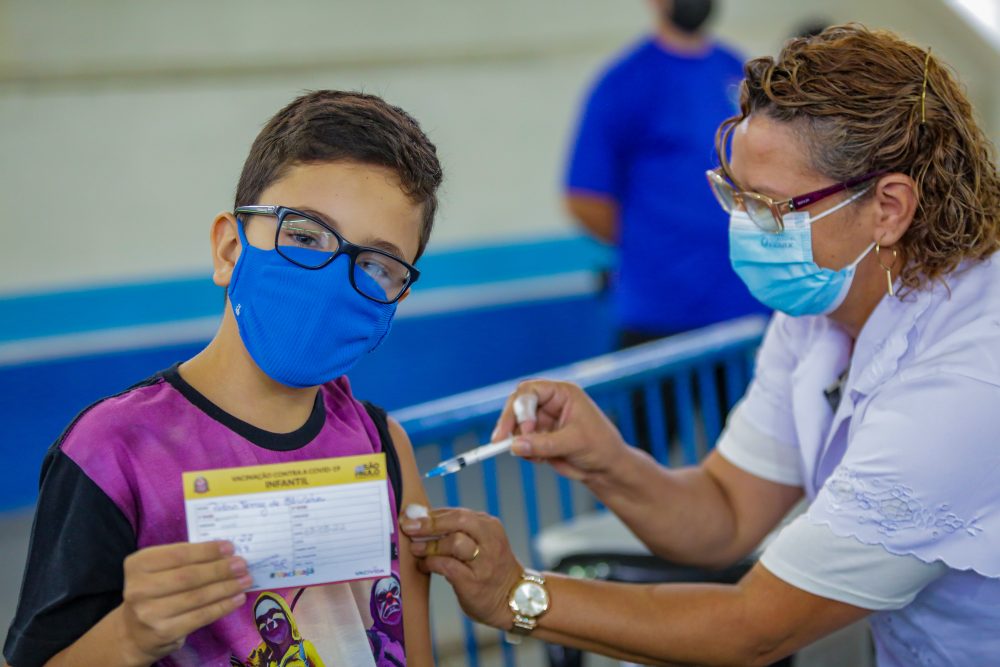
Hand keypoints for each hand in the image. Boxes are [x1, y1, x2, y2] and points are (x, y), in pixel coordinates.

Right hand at [118, 541, 251, 663]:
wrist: (134, 633)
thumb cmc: (154, 592)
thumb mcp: (158, 570)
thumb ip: (184, 559)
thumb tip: (225, 552)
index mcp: (138, 565)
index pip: (178, 554)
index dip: (207, 551)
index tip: (230, 547)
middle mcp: (139, 589)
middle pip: (189, 576)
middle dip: (220, 569)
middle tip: (242, 564)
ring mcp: (150, 613)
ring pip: (198, 597)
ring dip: (226, 587)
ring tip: (245, 580)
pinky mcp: (164, 632)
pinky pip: (201, 616)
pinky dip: (223, 606)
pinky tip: (237, 598)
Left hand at [402, 507, 522, 629]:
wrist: (513, 600)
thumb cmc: (490, 569)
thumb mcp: (483, 543)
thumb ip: (458, 531)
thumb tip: (421, 520)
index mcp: (490, 526)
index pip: (458, 513)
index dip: (432, 514)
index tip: (411, 515)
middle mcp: (490, 541)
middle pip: (458, 521)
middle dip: (430, 523)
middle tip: (409, 526)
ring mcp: (484, 562)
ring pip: (453, 542)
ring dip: (429, 544)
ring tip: (415, 548)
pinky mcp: (474, 582)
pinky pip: (447, 566)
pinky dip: (431, 563)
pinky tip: (423, 565)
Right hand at [492, 380, 628, 480]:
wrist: (606, 469)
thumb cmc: (600, 447)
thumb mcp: (574, 443)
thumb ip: (544, 444)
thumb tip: (516, 445)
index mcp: (562, 393)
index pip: (530, 391)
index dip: (521, 408)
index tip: (523, 429)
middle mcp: (550, 404)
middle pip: (517, 405)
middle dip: (510, 423)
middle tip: (500, 441)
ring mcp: (542, 421)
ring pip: (516, 425)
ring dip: (519, 441)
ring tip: (536, 456)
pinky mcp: (538, 437)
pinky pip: (520, 441)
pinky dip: (523, 451)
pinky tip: (540, 460)